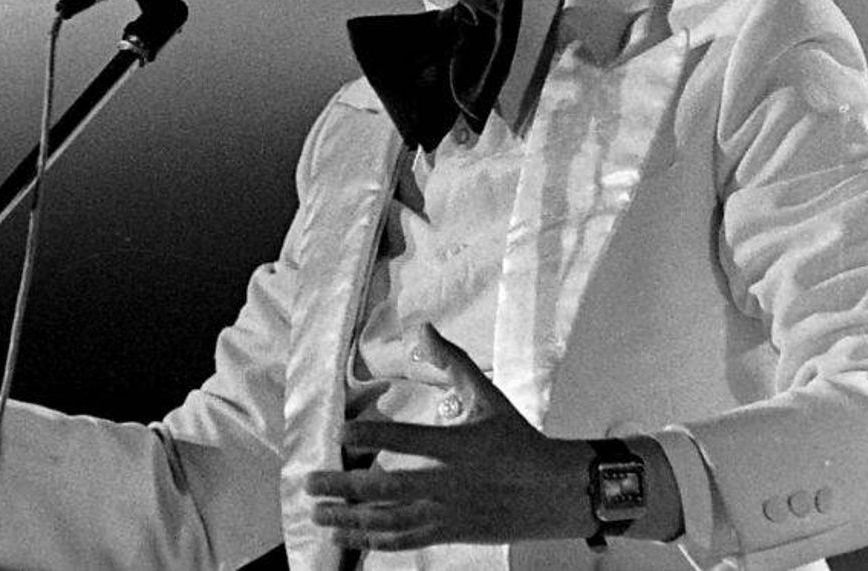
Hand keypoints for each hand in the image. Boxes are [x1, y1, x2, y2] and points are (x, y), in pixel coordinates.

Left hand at [305, 323, 592, 551]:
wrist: (555, 493)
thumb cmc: (518, 440)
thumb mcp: (487, 397)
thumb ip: (452, 362)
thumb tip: (423, 327)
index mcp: (458, 446)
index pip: (410, 440)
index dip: (375, 435)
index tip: (341, 432)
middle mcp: (449, 483)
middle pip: (390, 489)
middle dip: (346, 487)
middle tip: (311, 482)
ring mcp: (448, 513)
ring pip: (391, 521)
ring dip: (351, 519)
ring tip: (317, 513)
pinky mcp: (450, 533)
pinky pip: (406, 540)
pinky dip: (373, 540)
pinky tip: (349, 535)